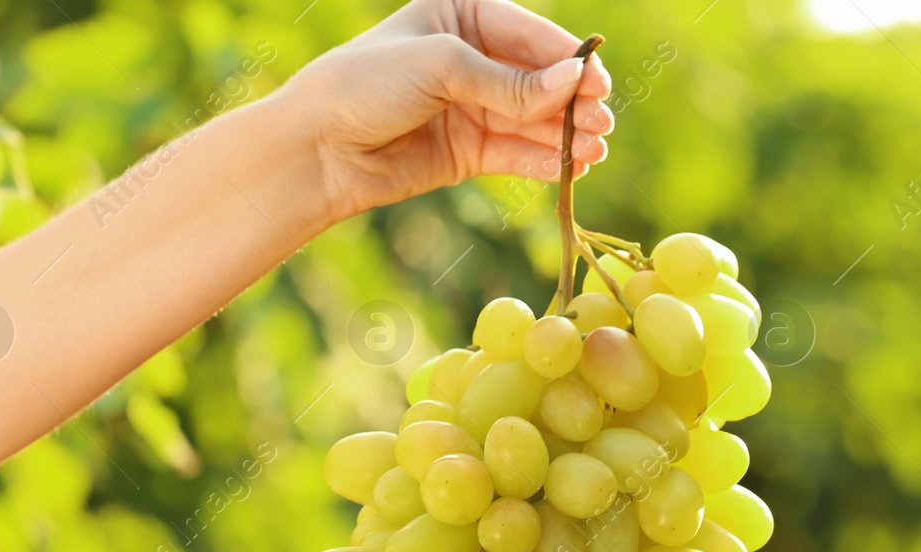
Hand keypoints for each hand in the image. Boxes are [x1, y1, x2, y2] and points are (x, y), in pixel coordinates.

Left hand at [280, 0, 613, 222]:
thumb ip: (510, 82)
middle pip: (539, 80)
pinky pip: (518, 154)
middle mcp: (472, 58)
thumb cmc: (368, 85)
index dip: (567, 62)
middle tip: (601, 124)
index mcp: (463, 15)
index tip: (597, 86)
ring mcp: (473, 107)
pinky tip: (572, 168)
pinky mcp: (469, 151)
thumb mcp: (442, 68)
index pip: (529, 36)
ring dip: (566, 136)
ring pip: (533, 121)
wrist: (319, 148)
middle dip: (572, 103)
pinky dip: (546, 161)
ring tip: (594, 151)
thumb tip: (574, 82)